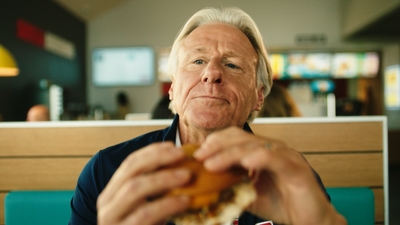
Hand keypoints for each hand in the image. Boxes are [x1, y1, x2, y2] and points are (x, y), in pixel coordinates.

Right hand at [97, 142, 190, 224]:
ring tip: (187, 175)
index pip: (130, 163)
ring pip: (135, 189)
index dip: (152, 151)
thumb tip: (183, 167)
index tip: (174, 146)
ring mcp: (111, 219)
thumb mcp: (145, 207)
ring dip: (164, 178)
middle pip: (131, 170)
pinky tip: (185, 200)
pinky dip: (167, 204)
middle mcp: (106, 203)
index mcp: (112, 192)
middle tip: (182, 155)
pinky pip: (145, 214)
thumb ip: (155, 190)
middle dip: (158, 158)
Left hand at [194, 127, 346, 224]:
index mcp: (260, 151)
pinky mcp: (297, 168)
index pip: (234, 138)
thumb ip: (230, 185)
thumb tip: (204, 185)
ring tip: (211, 163)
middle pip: (241, 138)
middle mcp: (273, 149)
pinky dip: (260, 158)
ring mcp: (285, 156)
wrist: (310, 221)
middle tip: (198, 156)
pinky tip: (245, 163)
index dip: (215, 142)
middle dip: (217, 145)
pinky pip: (276, 159)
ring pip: (254, 146)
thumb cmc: (280, 205)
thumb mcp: (248, 193)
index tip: (196, 154)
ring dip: (230, 154)